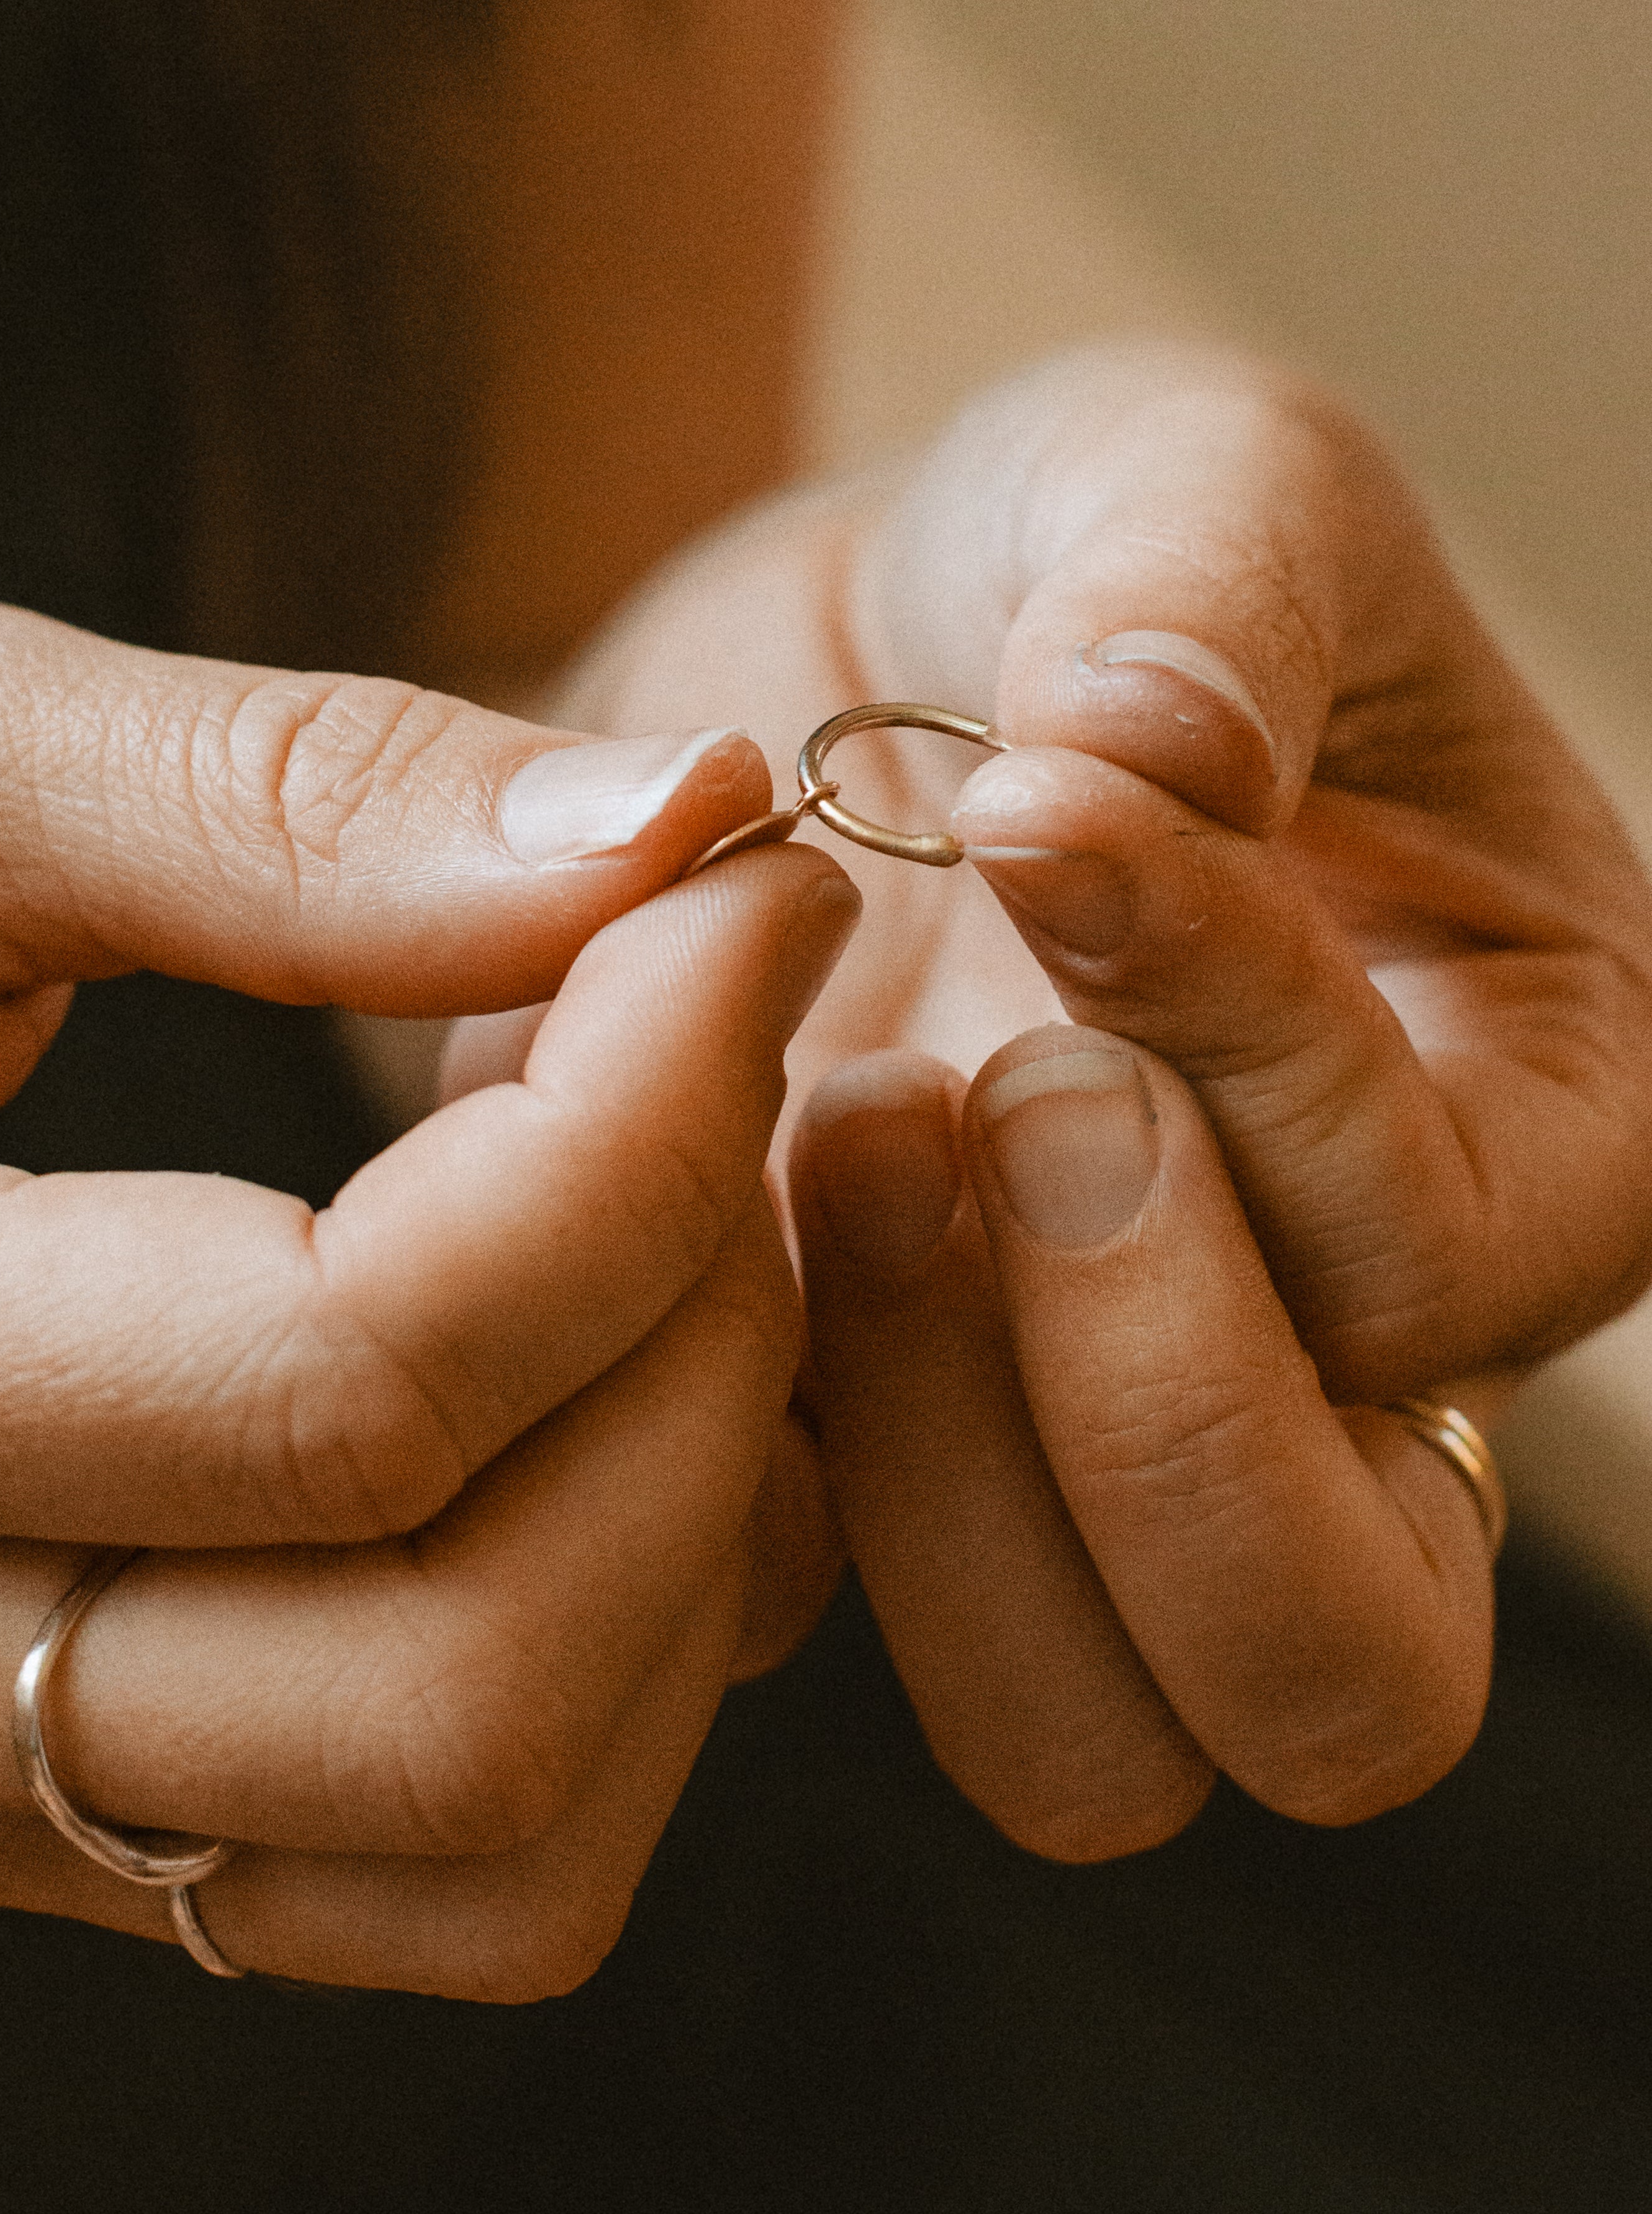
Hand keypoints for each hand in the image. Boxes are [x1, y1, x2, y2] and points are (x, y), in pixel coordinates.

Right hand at [0, 602, 856, 1989]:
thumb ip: (280, 800)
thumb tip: (673, 822)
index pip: (363, 1377)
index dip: (653, 1111)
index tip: (748, 891)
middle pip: (479, 1674)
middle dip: (701, 1328)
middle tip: (707, 1048)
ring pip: (513, 1829)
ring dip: (693, 1503)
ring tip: (648, 1195)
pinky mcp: (83, 1803)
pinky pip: (474, 1848)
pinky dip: (634, 1612)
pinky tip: (593, 1348)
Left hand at [562, 341, 1651, 1845]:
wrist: (845, 647)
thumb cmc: (1077, 553)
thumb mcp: (1189, 465)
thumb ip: (1218, 581)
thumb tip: (1158, 762)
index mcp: (1532, 1141)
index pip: (1442, 1267)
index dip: (1247, 1062)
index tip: (1045, 813)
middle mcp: (1348, 1372)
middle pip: (1339, 1668)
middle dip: (1145, 1404)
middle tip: (978, 1089)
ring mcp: (1093, 1463)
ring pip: (1087, 1747)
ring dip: (935, 1474)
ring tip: (830, 1138)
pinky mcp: (864, 1472)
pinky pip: (820, 1640)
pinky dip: (723, 1462)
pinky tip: (681, 1185)